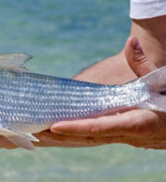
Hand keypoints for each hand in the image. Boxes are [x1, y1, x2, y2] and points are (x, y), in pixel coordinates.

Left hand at [50, 36, 165, 148]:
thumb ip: (145, 65)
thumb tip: (131, 41)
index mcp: (138, 123)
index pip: (99, 127)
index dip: (75, 127)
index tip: (53, 126)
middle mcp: (130, 136)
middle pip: (89, 136)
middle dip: (62, 136)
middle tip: (36, 132)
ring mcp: (129, 140)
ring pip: (91, 140)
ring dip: (67, 138)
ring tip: (41, 134)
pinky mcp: (127, 137)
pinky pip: (98, 137)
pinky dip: (80, 135)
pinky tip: (64, 133)